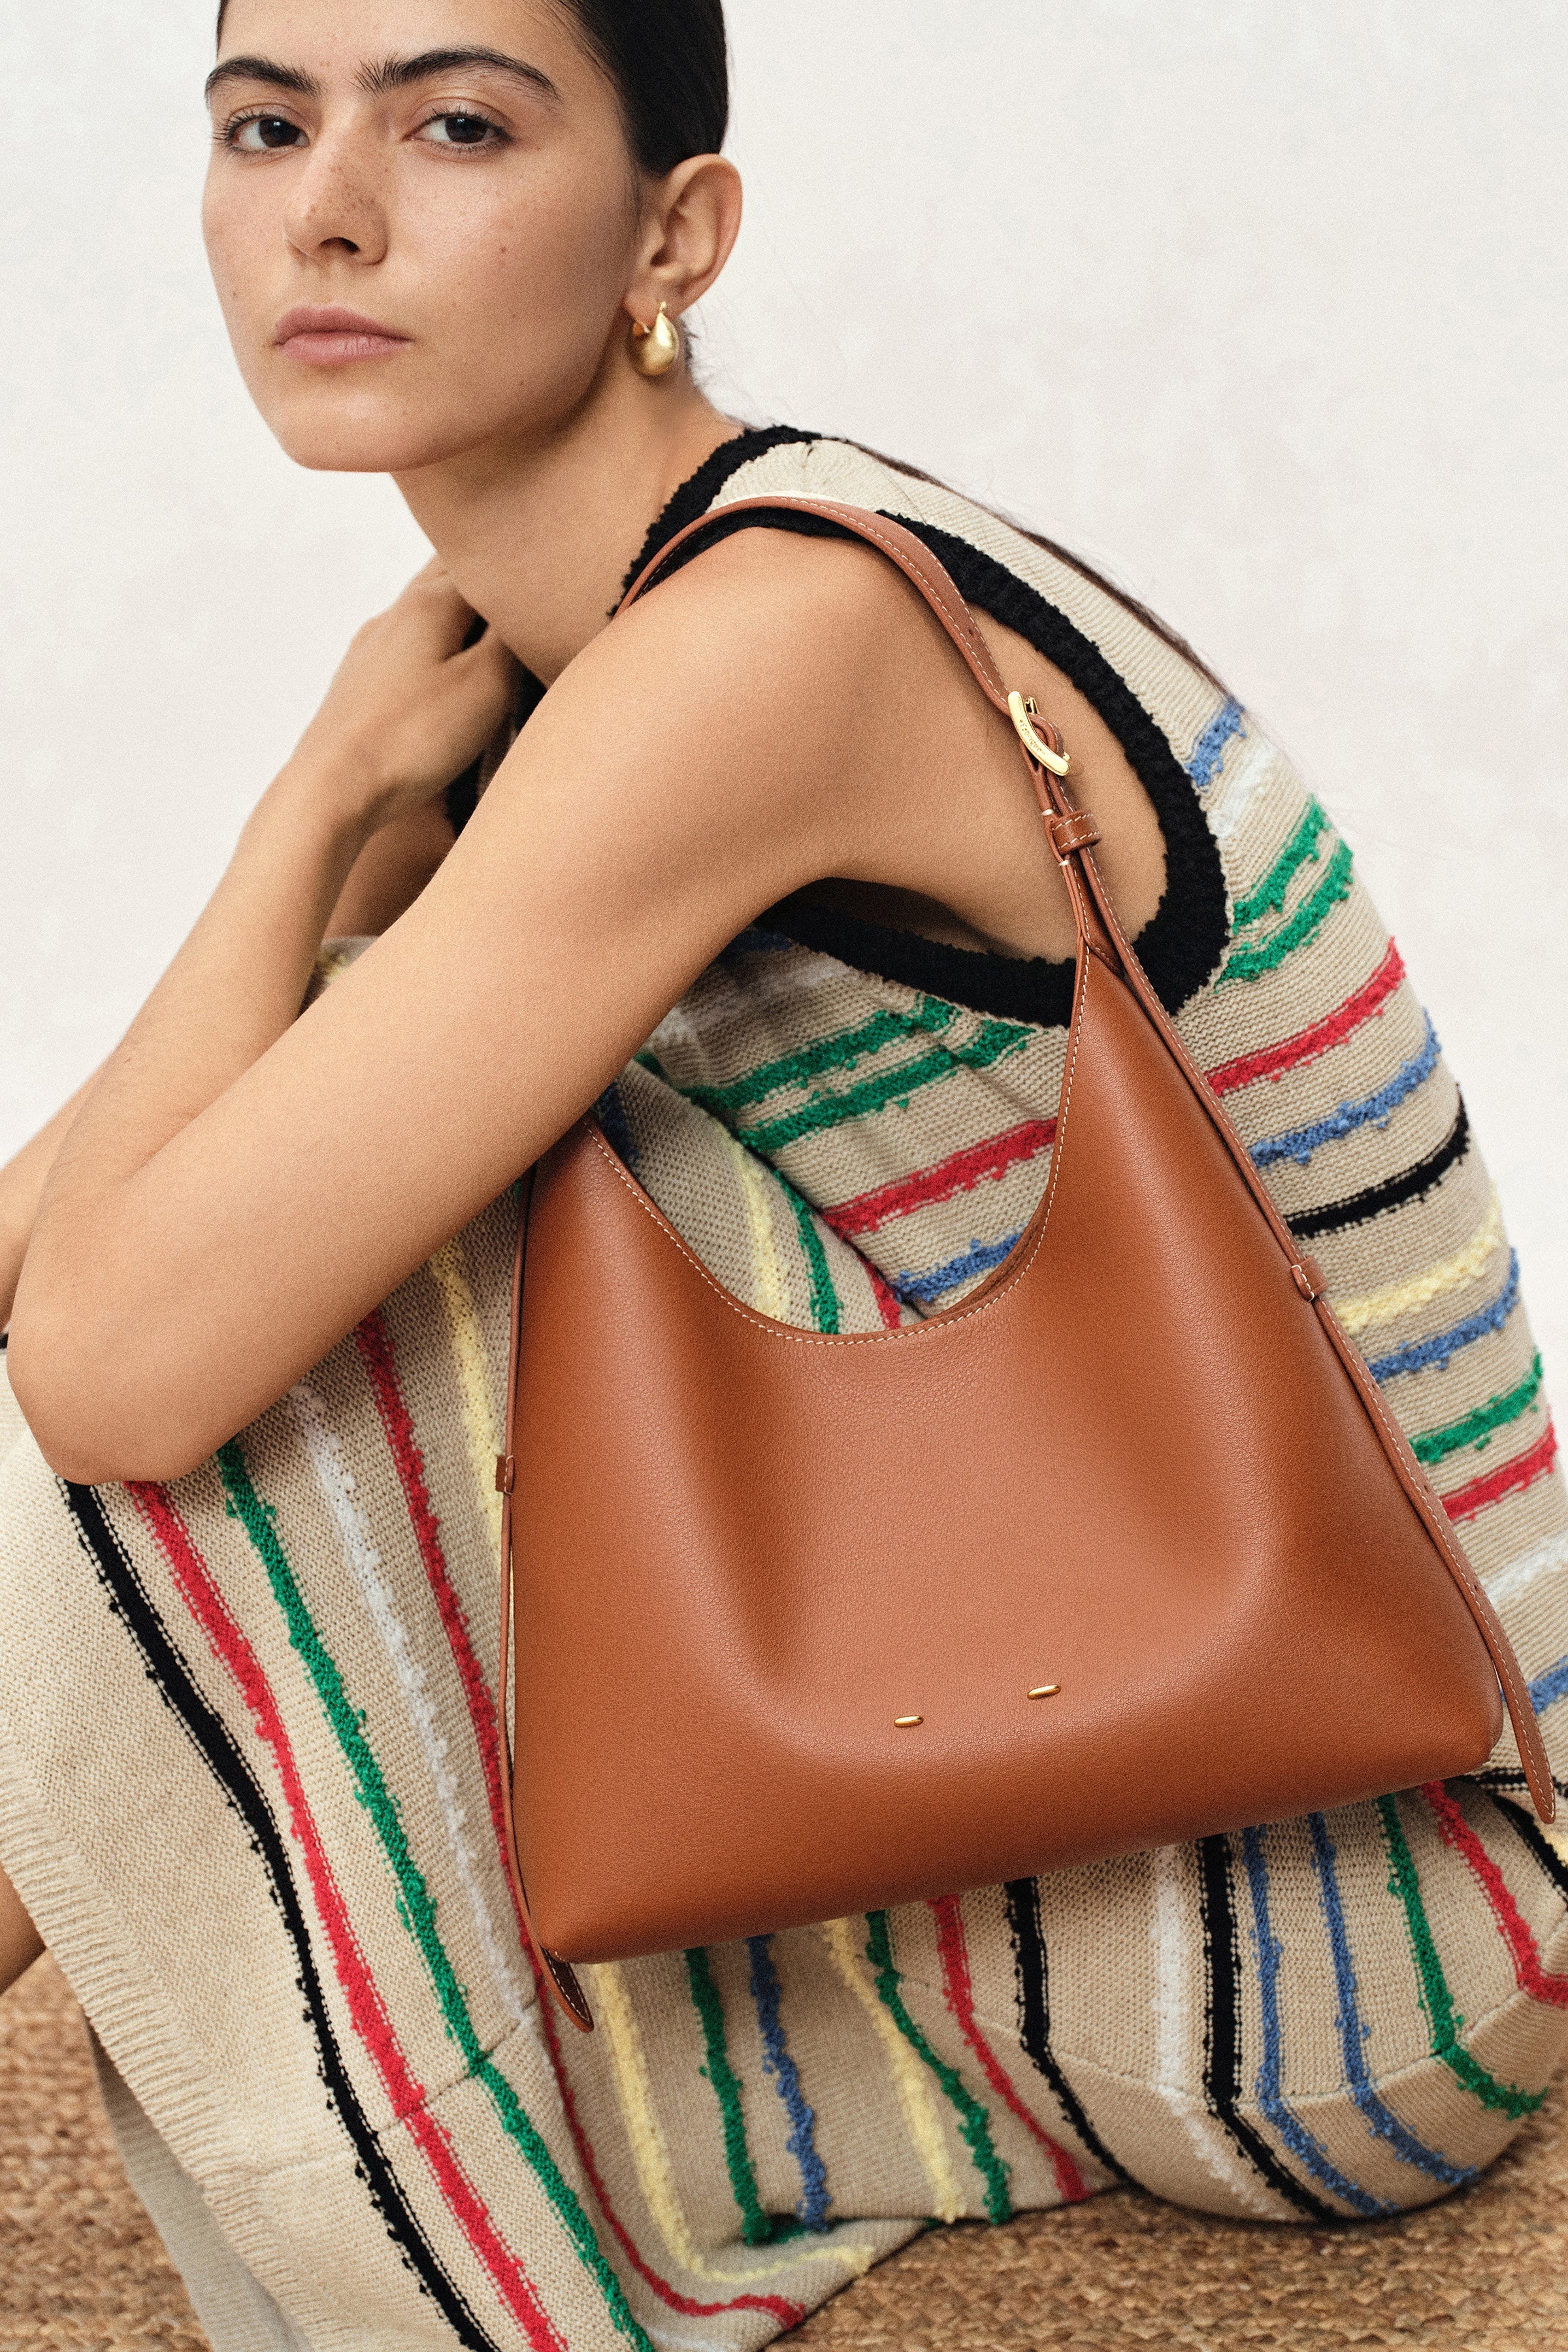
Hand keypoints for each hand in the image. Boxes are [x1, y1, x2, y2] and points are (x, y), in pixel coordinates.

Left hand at [286, 561, 517, 832]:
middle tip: (522, 589)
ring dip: (459, 609)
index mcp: (430, 602)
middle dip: (486, 575)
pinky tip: (443, 666)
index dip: (523, 572)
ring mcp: (373, 646)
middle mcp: (396, 613)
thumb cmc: (413, 738)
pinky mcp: (360, 682)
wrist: (333, 786)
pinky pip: (406, 644)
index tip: (550, 585)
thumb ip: (512, 639)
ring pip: (424, 606)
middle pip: (448, 572)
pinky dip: (434, 641)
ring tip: (491, 626)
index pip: (488, 564)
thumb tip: (526, 607)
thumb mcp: (487, 686)